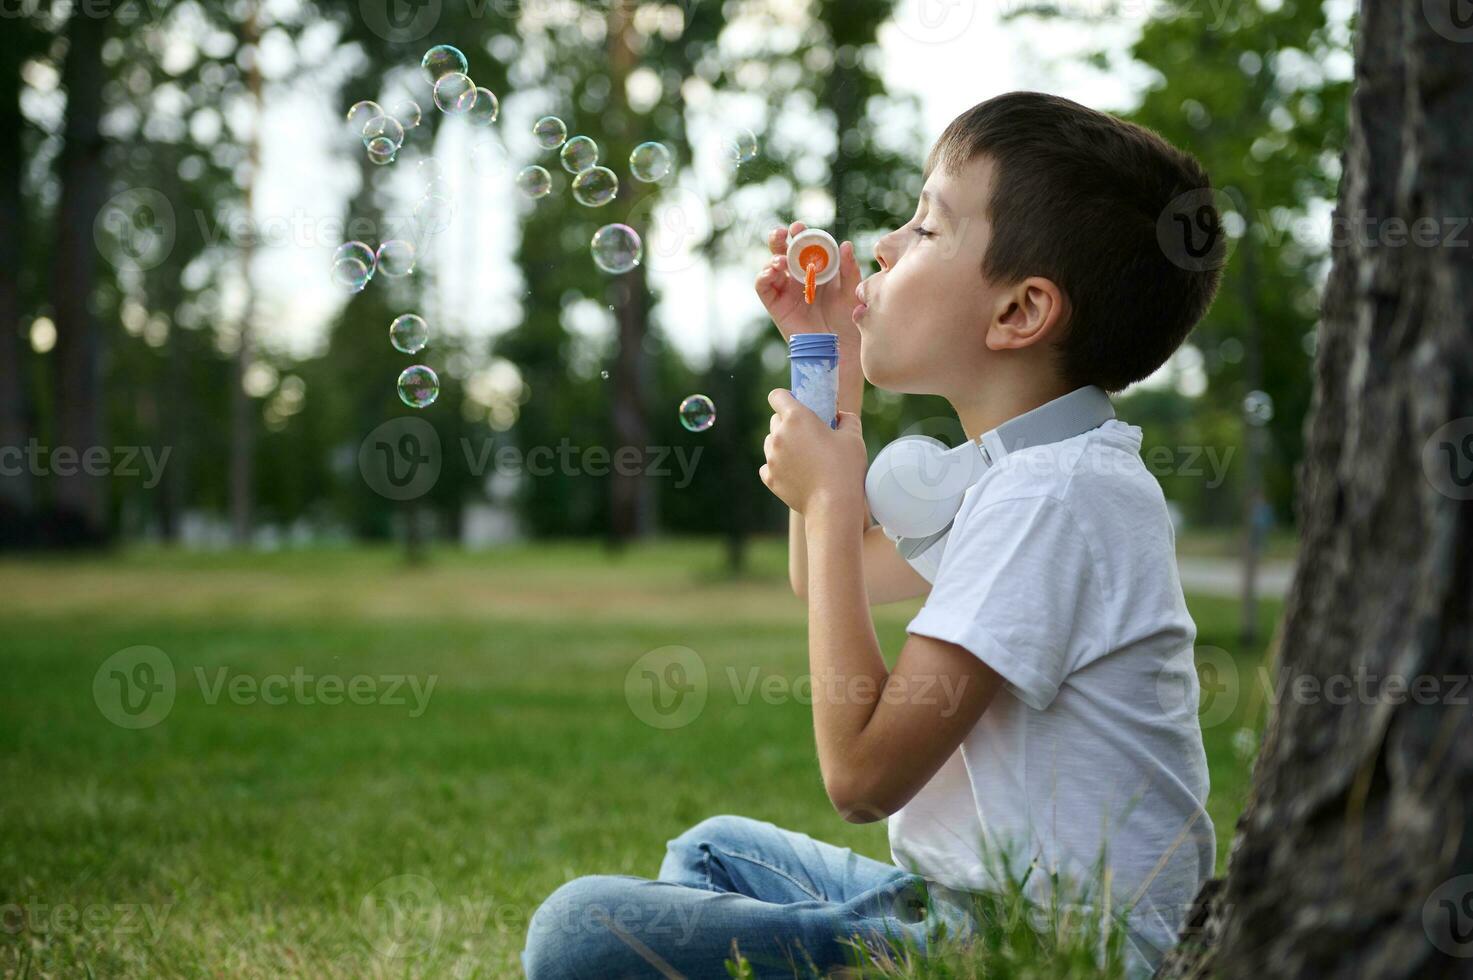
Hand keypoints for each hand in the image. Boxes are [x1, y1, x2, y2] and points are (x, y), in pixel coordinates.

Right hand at [754, 221, 863, 344]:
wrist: (839, 348)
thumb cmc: (848, 319)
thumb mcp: (851, 291)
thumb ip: (849, 269)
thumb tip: (845, 244)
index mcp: (817, 268)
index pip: (805, 245)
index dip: (800, 234)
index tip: (799, 228)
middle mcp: (799, 276)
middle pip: (783, 250)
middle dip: (780, 238)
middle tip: (784, 233)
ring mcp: (786, 290)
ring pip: (771, 265)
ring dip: (772, 256)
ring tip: (780, 261)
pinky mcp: (776, 305)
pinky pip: (763, 287)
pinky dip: (763, 276)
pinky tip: (772, 271)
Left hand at [760, 389, 866, 519]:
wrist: (833, 505)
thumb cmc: (845, 467)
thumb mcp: (853, 436)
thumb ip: (846, 419)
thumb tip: (840, 417)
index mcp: (796, 418)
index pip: (777, 396)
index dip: (787, 398)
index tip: (798, 405)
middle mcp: (778, 435)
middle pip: (775, 420)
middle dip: (788, 422)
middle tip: (808, 434)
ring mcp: (771, 458)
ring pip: (770, 442)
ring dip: (782, 444)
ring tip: (803, 456)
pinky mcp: (769, 478)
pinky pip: (768, 465)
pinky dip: (779, 466)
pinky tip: (796, 472)